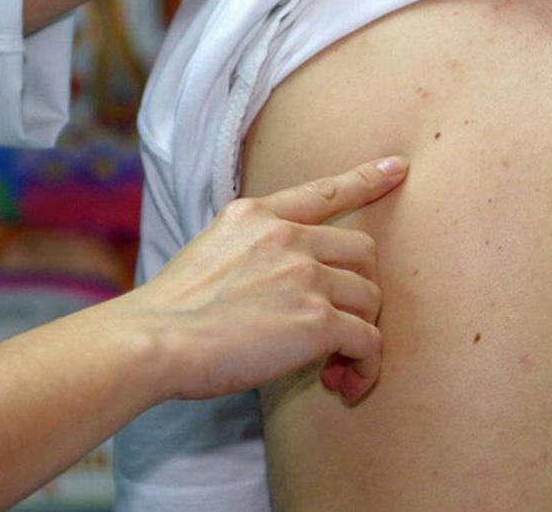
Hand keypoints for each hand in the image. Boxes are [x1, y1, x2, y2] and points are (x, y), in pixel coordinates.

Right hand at [120, 155, 408, 402]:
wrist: (154, 340)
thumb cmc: (169, 313)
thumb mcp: (208, 252)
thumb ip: (251, 251)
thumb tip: (281, 285)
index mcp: (258, 216)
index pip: (323, 192)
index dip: (366, 179)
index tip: (397, 168)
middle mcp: (287, 236)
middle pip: (362, 250)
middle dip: (362, 288)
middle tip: (344, 328)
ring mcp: (305, 274)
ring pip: (370, 296)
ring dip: (362, 332)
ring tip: (337, 367)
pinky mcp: (317, 319)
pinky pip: (368, 340)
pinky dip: (366, 365)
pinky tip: (346, 383)